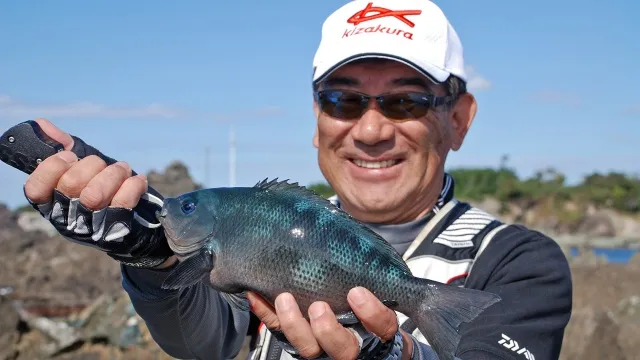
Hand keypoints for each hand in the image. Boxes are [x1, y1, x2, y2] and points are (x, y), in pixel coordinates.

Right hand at [22, 118, 174, 267]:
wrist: (131, 226)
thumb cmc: (99, 189)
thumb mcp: (80, 169)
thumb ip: (62, 147)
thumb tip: (42, 124)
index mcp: (50, 204)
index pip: (35, 188)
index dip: (52, 167)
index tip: (70, 156)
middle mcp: (66, 218)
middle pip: (71, 184)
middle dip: (91, 164)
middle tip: (102, 163)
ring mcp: (90, 227)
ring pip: (95, 195)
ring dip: (113, 173)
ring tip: (122, 169)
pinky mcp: (115, 231)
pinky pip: (122, 203)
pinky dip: (133, 185)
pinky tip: (137, 180)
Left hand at [246, 287, 412, 359]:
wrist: (350, 325)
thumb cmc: (364, 305)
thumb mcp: (377, 291)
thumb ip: (371, 276)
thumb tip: (354, 242)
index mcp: (375, 331)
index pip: (382, 327)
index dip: (371, 314)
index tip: (356, 292)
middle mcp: (349, 345)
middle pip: (342, 349)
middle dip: (327, 330)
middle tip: (318, 308)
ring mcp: (321, 347)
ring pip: (308, 349)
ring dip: (293, 324)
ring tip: (284, 299)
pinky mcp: (296, 341)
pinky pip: (278, 333)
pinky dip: (266, 314)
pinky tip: (255, 295)